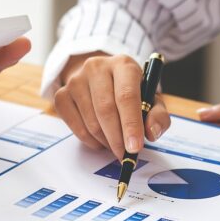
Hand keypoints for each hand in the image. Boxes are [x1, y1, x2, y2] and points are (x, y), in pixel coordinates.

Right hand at [53, 53, 170, 159]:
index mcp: (123, 64)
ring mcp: (75, 81)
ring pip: (91, 122)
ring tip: (115, 144)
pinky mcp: (62, 95)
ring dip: (105, 142)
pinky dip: (90, 141)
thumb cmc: (129, 91)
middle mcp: (96, 67)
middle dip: (117, 139)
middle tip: (125, 156)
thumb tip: (151, 133)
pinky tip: (100, 139)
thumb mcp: (150, 99)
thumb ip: (157, 116)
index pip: (126, 96)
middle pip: (106, 110)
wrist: (100, 78)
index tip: (135, 148)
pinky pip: (76, 127)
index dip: (131, 125)